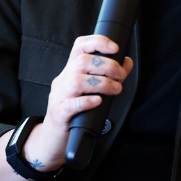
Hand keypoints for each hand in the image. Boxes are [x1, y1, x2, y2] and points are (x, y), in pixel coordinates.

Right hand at [24, 35, 133, 170]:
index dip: (97, 42)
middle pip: (81, 62)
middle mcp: (63, 79)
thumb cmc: (76, 111)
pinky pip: (71, 105)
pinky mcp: (59, 114)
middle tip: (121, 76)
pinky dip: (86, 101)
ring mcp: (59, 96)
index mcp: (71, 70)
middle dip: (107, 66)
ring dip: (102, 83)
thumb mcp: (90, 90)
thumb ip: (108, 75)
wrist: (53, 138)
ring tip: (116, 89)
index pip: (80, 46)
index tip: (115, 48)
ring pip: (77, 81)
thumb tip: (127, 62)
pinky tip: (98, 101)